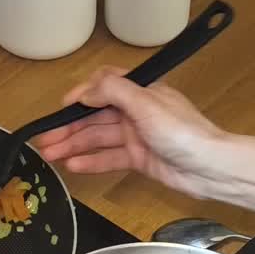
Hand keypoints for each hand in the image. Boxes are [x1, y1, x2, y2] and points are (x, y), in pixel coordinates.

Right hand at [33, 66, 232, 198]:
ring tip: (50, 156)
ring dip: (74, 146)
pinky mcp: (139, 159)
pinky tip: (72, 166)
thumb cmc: (181, 131)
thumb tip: (84, 90)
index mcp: (141, 91)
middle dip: (69, 127)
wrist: (209, 168)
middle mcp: (136, 111)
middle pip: (95, 116)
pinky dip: (91, 162)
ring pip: (99, 138)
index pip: (104, 85)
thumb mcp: (146, 103)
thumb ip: (113, 91)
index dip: (81, 94)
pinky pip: (109, 158)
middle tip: (45, 140)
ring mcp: (137, 136)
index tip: (61, 107)